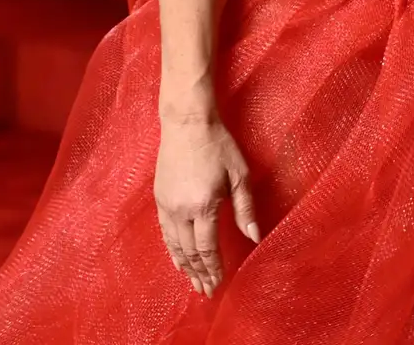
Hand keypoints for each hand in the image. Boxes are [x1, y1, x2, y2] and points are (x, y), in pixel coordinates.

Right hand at [154, 115, 260, 296]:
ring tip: (192, 282)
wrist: (186, 123)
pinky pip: (164, 232)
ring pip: (173, 245)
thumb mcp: (240, 175)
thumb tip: (254, 237)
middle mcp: (181, 210)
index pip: (207, 248)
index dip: (213, 268)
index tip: (219, 284)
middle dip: (199, 273)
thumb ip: (245, 208)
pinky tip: (176, 258)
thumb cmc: (218, 145)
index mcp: (203, 206)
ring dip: (184, 266)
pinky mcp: (159, 199)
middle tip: (206, 291)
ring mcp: (167, 205)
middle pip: (189, 252)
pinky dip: (171, 250)